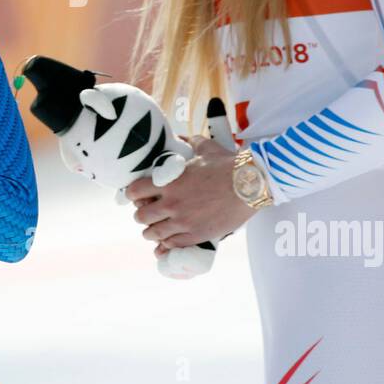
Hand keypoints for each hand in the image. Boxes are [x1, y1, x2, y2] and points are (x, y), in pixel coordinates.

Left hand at [125, 135, 253, 254]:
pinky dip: (165, 246)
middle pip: (141, 216)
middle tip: (147, 212)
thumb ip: (188, 142)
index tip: (136, 194)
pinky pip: (172, 245)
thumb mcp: (205, 148)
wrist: (250, 184)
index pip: (134, 192)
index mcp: (169, 182)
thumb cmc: (228, 165)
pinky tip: (164, 245)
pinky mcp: (197, 235)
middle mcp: (172, 204)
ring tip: (154, 230)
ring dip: (151, 231)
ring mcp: (183, 222)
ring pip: (153, 233)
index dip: (132, 194)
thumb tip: (180, 136)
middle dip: (142, 214)